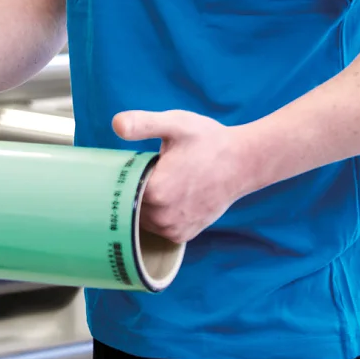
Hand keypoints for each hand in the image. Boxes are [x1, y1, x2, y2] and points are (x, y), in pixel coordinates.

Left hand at [113, 109, 257, 244]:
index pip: (116, 190)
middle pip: (126, 205)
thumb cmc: (208, 141)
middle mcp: (163, 216)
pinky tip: (163, 197)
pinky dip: (154, 215)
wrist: (243, 162)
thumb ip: (143, 123)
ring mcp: (174, 228)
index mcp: (156, 191)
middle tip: (140, 171)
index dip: (116, 177)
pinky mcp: (184, 234)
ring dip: (141, 204)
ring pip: (139, 219)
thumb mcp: (175, 124)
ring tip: (155, 182)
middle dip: (128, 190)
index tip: (121, 166)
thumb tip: (116, 124)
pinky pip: (156, 229)